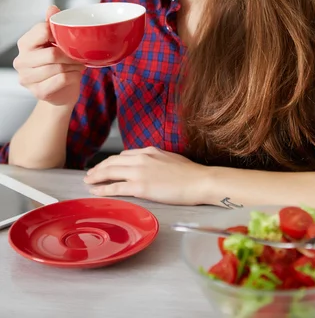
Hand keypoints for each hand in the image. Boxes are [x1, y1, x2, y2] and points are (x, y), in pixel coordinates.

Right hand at [13, 5, 84, 107]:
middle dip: (70, 55)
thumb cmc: (59, 63)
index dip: (59, 34)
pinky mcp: (38, 92)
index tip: (68, 39)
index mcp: (24, 43)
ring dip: (74, 66)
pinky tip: (74, 75)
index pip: (42, 30)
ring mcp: (27, 78)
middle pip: (52, 53)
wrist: (61, 91)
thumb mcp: (56, 42)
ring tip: (78, 65)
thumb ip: (53, 24)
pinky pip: (62, 79)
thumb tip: (52, 8)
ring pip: (58, 68)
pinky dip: (73, 76)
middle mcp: (21, 60)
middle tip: (79, 56)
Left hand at [83, 147, 209, 204]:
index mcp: (149, 151)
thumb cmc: (190, 173)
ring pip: (110, 172)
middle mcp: (141, 158)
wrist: (199, 181)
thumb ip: (157, 160)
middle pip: (112, 162)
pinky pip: (115, 187)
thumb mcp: (170, 158)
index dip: (111, 161)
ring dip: (96, 176)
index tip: (105, 166)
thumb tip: (151, 166)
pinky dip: (103, 188)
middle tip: (90, 174)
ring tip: (88, 181)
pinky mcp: (140, 186)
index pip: (124, 155)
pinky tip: (96, 191)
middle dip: (99, 168)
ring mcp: (139, 172)